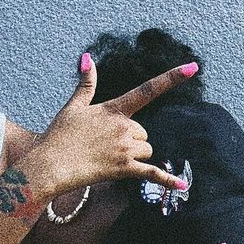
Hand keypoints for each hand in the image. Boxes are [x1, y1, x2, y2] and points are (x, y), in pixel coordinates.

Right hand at [22, 52, 197, 195]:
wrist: (49, 165)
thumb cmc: (57, 137)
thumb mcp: (72, 107)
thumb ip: (86, 84)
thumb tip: (87, 58)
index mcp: (114, 109)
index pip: (148, 89)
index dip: (172, 77)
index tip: (194, 67)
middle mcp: (124, 126)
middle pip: (144, 133)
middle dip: (131, 141)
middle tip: (104, 147)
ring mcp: (125, 148)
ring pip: (146, 151)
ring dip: (134, 156)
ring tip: (107, 159)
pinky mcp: (124, 169)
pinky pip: (153, 174)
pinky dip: (168, 180)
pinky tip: (183, 185)